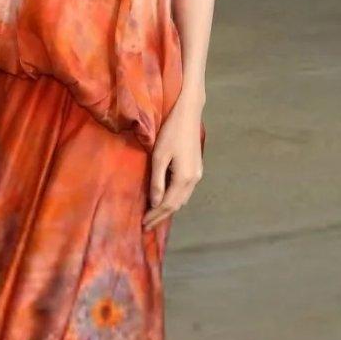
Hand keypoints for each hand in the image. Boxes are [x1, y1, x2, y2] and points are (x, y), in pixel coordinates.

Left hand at [142, 95, 204, 230]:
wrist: (188, 114)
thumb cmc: (170, 132)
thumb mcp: (159, 157)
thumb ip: (157, 181)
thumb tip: (154, 203)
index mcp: (184, 178)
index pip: (167, 204)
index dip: (155, 216)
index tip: (143, 225)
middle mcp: (194, 180)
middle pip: (176, 205)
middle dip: (161, 216)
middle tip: (147, 226)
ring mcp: (197, 174)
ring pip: (182, 199)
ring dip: (168, 209)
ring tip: (154, 216)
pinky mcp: (196, 169)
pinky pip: (184, 191)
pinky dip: (174, 199)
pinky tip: (165, 200)